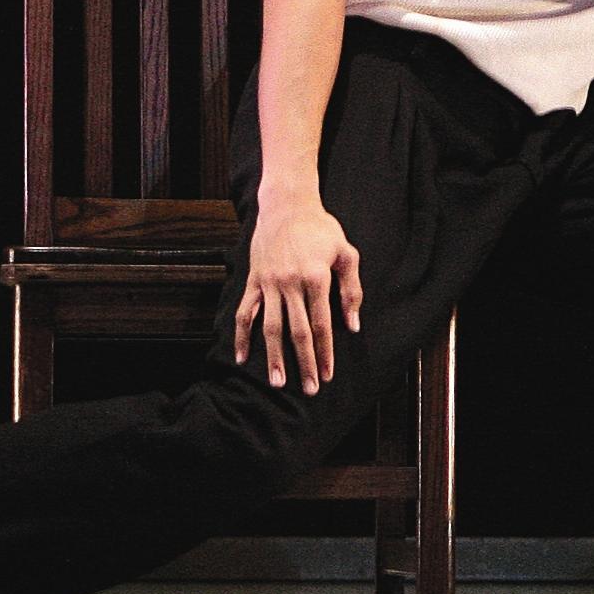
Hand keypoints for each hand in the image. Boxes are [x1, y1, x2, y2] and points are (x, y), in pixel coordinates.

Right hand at [234, 190, 363, 392]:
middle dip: (304, 363)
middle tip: (309, 388)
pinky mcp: (253, 281)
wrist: (286, 205)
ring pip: (269, 328)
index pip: (321, 324)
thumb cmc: (321, 229)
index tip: (328, 375)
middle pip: (297, 332)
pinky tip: (242, 358)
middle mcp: (290, 283)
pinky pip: (244, 313)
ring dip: (274, 357)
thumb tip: (352, 325)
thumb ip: (351, 289)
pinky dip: (241, 336)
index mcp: (316, 277)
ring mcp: (268, 283)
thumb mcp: (346, 252)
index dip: (325, 352)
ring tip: (278, 382)